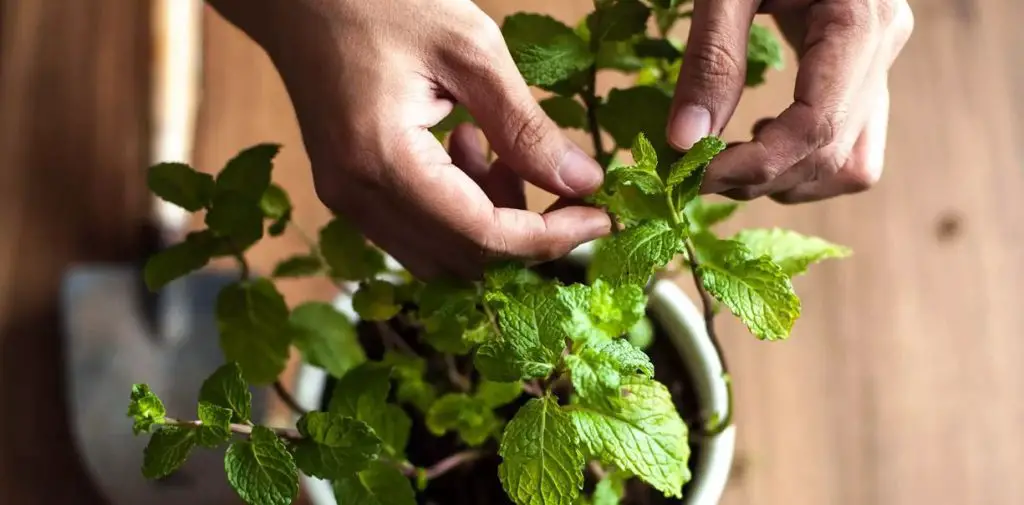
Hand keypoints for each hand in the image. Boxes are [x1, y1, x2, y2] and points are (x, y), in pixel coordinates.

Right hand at [212, 0, 610, 278]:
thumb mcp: (469, 49)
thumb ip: (525, 126)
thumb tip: (584, 181)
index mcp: (383, 163)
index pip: (484, 238)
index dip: (553, 238)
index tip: (605, 218)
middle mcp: (358, 198)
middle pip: (464, 259)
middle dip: (527, 235)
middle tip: (569, 188)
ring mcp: (347, 199)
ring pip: (441, 253)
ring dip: (492, 222)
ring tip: (506, 153)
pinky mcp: (349, 191)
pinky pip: (416, 229)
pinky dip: (460, 208)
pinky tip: (467, 147)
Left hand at [667, 0, 913, 202]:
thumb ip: (711, 59)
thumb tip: (683, 140)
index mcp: (859, 21)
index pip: (817, 127)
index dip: (754, 166)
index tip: (694, 173)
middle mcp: (885, 47)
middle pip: (833, 155)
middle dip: (761, 177)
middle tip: (697, 170)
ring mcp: (884, 60)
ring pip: (854, 163)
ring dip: (789, 180)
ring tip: (731, 158)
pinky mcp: (869, 69)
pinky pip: (852, 142)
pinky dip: (806, 162)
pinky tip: (762, 139)